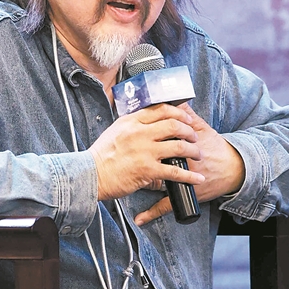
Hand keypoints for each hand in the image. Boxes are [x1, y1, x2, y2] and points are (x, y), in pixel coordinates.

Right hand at [89, 103, 204, 201]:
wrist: (91, 175)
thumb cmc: (101, 156)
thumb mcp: (114, 131)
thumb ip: (131, 125)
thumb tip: (146, 121)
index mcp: (131, 121)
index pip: (161, 110)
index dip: (178, 113)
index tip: (186, 119)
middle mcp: (140, 133)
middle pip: (174, 125)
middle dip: (189, 131)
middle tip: (194, 137)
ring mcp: (145, 151)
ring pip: (179, 146)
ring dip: (193, 150)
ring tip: (197, 154)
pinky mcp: (148, 170)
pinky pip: (175, 172)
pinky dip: (189, 176)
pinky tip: (197, 179)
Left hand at [134, 103, 244, 225]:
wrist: (234, 167)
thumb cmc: (216, 148)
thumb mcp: (202, 128)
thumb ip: (186, 114)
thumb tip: (174, 100)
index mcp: (181, 144)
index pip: (155, 142)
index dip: (141, 141)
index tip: (130, 140)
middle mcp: (180, 161)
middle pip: (151, 161)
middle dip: (138, 160)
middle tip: (128, 158)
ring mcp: (182, 180)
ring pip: (155, 183)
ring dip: (141, 183)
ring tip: (129, 181)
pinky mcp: (186, 194)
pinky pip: (166, 206)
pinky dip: (151, 214)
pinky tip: (140, 218)